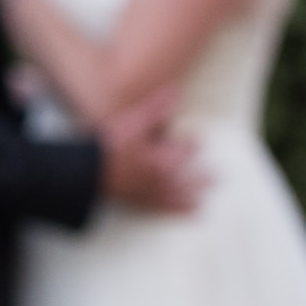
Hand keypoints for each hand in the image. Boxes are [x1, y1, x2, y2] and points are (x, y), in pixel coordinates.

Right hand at [98, 88, 202, 213]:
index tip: (196, 141)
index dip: (193, 144)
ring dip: (198, 193)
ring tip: (210, 194)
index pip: (188, 148)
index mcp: (165, 156)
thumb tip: (174, 91)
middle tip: (219, 176)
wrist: (86, 175)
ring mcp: (154, 192)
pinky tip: (196, 213)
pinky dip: (184, 211)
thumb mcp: (131, 123)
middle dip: (205, 175)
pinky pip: (168, 209)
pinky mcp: (143, 203)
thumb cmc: (108, 148)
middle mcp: (164, 177)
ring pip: (184, 194)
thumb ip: (155, 109)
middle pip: (191, 175)